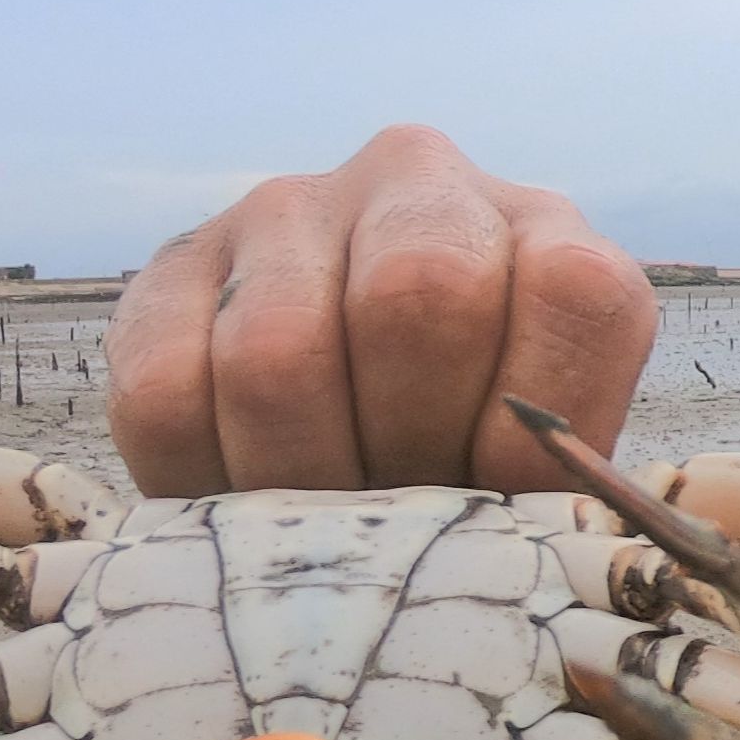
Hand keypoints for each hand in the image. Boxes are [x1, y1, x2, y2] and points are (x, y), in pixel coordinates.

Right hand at [109, 126, 656, 496]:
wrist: (341, 433)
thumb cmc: (467, 469)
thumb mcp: (538, 478)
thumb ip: (544, 491)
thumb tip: (504, 553)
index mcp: (550, 239)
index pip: (576, 293)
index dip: (530, 431)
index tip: (497, 499)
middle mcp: (422, 187)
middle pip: (417, 299)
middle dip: (406, 448)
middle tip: (399, 519)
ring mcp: (288, 211)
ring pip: (274, 354)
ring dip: (297, 480)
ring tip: (322, 523)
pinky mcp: (175, 265)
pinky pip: (164, 390)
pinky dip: (200, 478)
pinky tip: (242, 495)